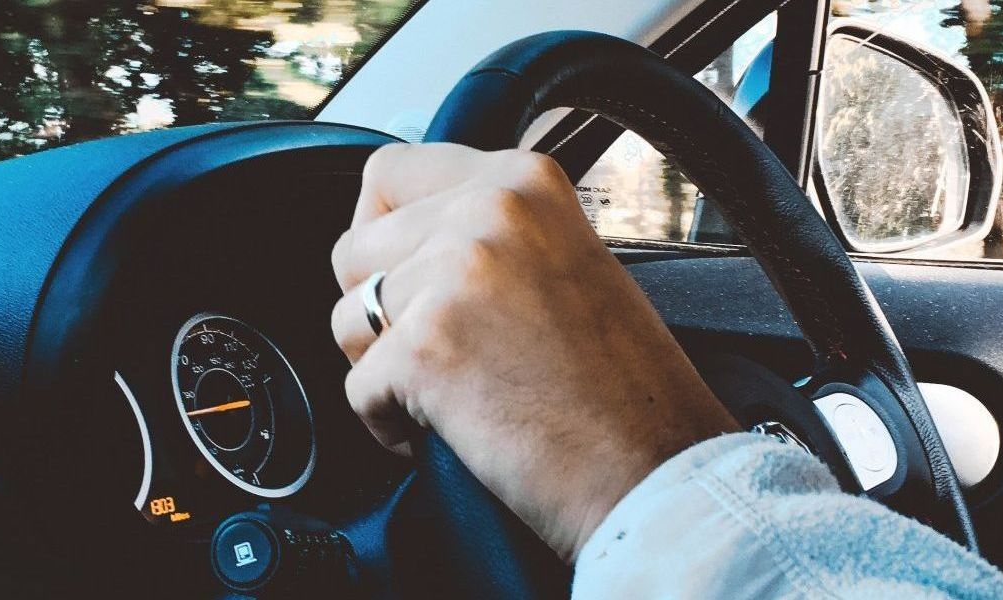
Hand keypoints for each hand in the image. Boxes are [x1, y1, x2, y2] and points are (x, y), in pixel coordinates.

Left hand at [330, 143, 739, 559]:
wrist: (655, 471)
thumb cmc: (622, 389)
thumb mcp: (565, 260)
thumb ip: (488, 232)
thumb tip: (400, 234)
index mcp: (523, 180)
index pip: (388, 171)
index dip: (380, 233)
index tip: (406, 277)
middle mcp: (487, 211)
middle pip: (353, 249)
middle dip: (378, 310)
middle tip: (442, 353)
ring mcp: (454, 276)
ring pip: (348, 318)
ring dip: (381, 367)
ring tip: (454, 393)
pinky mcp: (423, 348)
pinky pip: (356, 388)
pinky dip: (390, 423)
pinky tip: (455, 430)